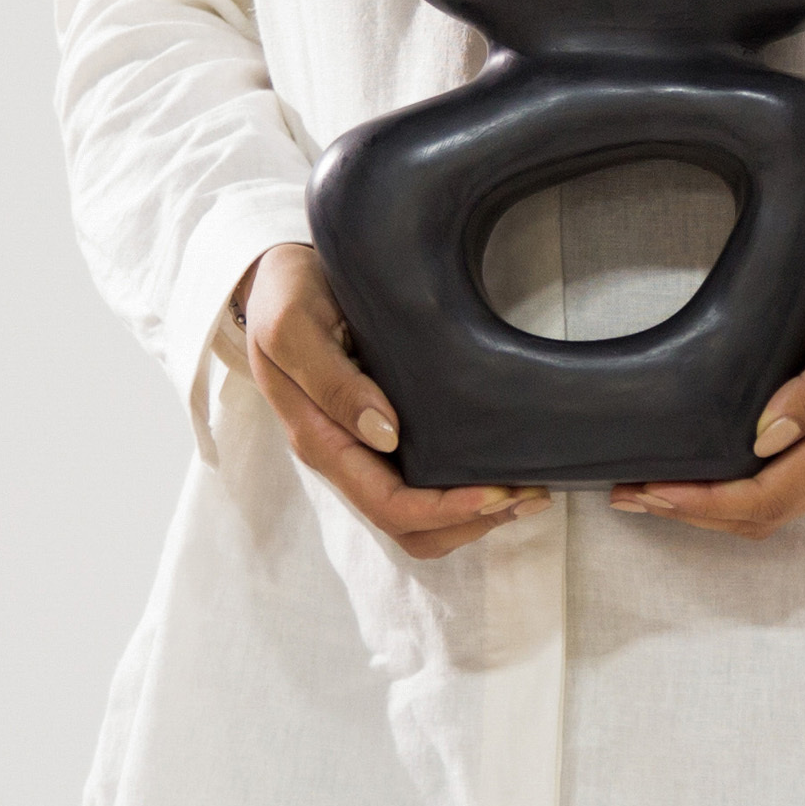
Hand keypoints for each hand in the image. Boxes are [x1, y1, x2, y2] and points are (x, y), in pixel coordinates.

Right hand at [235, 244, 549, 558]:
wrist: (273, 278)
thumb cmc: (285, 295)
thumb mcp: (294, 327)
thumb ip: (331, 381)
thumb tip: (384, 433)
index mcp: (320, 439)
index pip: (388, 505)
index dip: (445, 510)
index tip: (498, 491)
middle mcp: (344, 455)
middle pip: (409, 527)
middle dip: (472, 521)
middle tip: (531, 494)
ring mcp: (362, 448)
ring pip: (418, 518)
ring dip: (475, 516)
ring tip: (529, 492)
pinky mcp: (382, 432)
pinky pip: (421, 484)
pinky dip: (464, 491)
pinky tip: (501, 468)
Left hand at [608, 248, 804, 538]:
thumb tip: (767, 440)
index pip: (770, 496)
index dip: (707, 503)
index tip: (654, 490)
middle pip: (763, 513)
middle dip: (693, 512)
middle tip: (629, 494)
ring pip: (768, 505)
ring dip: (707, 507)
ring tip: (648, 489)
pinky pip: (777, 483)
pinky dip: (730, 488)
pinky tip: (697, 470)